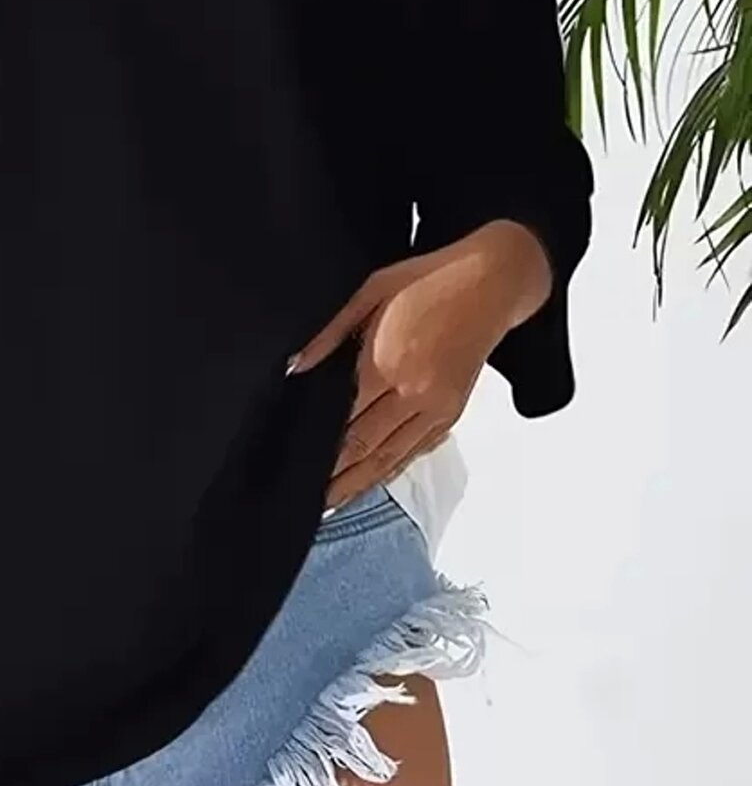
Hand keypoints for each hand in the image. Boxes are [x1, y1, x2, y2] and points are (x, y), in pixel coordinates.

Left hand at [288, 220, 552, 509]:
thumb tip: (295, 367)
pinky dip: (390, 470)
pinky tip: (369, 481)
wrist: (491, 283)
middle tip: (303, 499)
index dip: (318, 448)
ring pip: (389, 458)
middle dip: (333, 477)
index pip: (343, 421)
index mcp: (388, 364)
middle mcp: (414, 394)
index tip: (294, 464)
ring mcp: (436, 408)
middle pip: (364, 449)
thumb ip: (329, 334)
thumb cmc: (428, 281)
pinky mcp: (451, 413)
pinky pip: (415, 450)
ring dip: (358, 484)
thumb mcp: (369, 292)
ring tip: (329, 505)